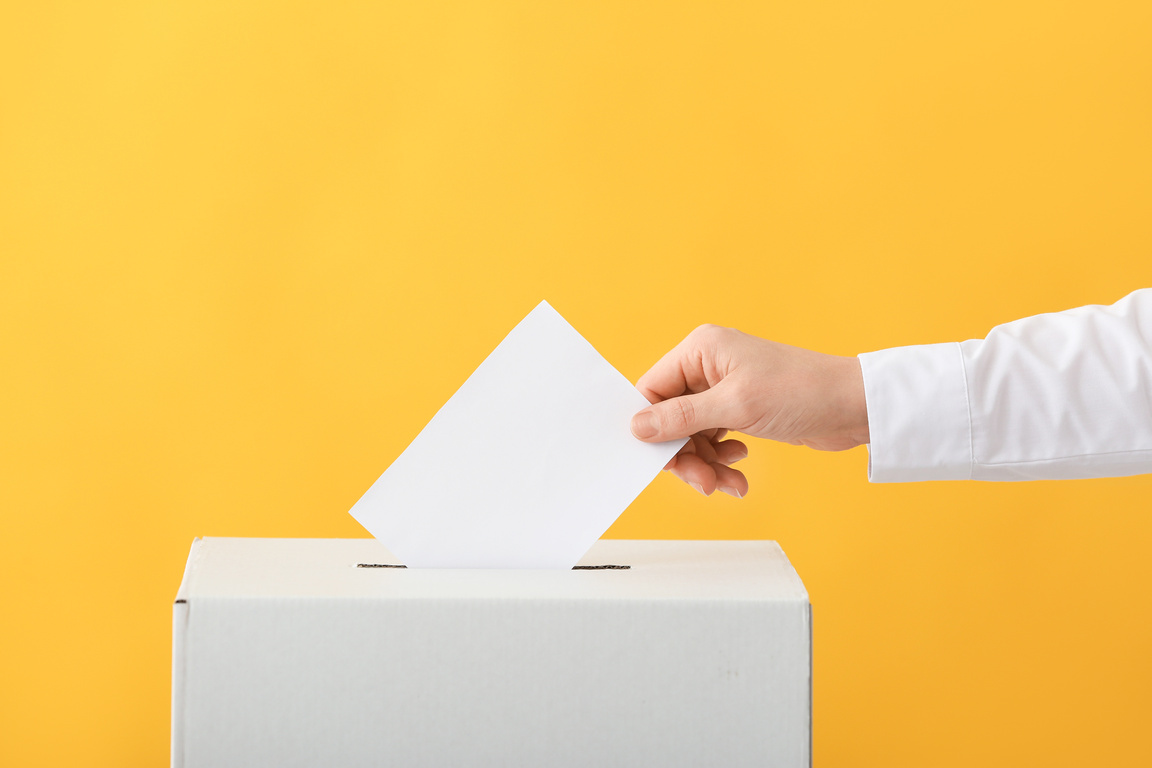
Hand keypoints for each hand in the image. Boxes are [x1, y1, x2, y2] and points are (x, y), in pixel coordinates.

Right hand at [631, 325, 868, 497]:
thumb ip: (682, 417)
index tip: (661, 459)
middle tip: (702, 482)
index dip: (652, 427)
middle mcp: (709, 365)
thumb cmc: (802, 392)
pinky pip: (714, 440)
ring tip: (726, 483)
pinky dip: (722, 460)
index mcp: (701, 349)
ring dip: (705, 464)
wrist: (853, 407)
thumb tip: (638, 426)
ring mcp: (725, 388)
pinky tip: (739, 469)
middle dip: (685, 454)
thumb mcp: (735, 406)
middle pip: (671, 418)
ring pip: (692, 434)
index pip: (653, 390)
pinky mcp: (740, 409)